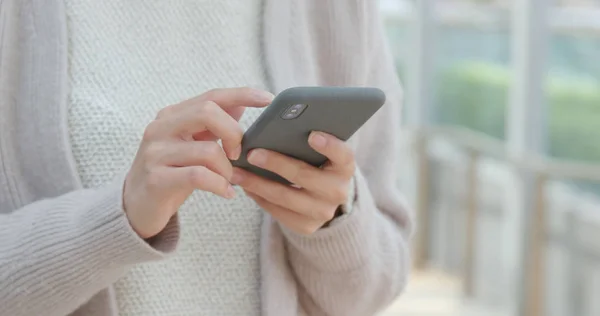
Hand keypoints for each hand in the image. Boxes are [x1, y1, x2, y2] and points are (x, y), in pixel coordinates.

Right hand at [123, 87, 273, 238]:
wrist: (136, 206)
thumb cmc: (172, 173)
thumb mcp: (192, 145)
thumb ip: (213, 126)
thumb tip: (240, 104)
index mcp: (172, 116)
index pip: (211, 96)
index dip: (242, 94)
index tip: (268, 98)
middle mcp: (161, 128)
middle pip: (208, 112)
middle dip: (234, 133)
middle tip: (238, 154)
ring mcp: (156, 153)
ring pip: (208, 150)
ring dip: (228, 169)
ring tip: (229, 180)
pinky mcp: (156, 179)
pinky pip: (199, 176)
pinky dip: (220, 185)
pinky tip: (226, 193)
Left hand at [231, 132, 354, 234]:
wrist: (322, 197)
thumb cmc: (315, 162)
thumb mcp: (318, 151)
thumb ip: (305, 139)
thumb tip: (277, 124)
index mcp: (344, 167)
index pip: (343, 155)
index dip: (330, 146)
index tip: (312, 134)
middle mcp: (338, 191)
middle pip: (304, 176)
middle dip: (276, 164)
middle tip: (252, 154)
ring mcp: (323, 212)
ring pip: (285, 197)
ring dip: (257, 183)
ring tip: (237, 172)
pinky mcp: (307, 226)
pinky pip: (278, 212)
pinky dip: (259, 197)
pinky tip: (245, 185)